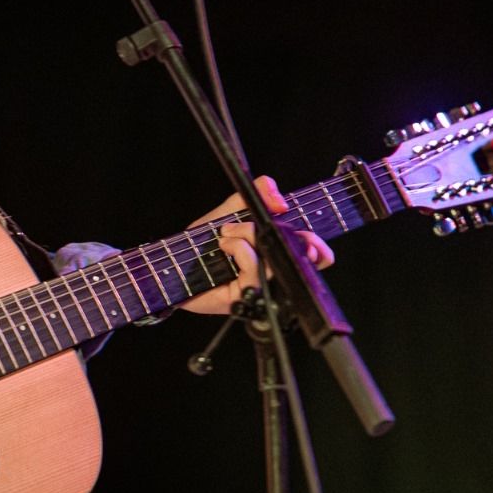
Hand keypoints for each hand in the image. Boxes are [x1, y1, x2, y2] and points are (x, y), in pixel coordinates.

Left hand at [180, 175, 334, 314]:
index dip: (319, 248)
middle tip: (277, 219)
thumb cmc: (204, 243)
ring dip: (251, 235)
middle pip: (304, 262)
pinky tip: (224, 244)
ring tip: (229, 231)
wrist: (173, 263)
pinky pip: (254, 269)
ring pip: (275, 259)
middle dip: (297, 239)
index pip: (314, 256)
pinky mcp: (243, 297)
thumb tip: (279, 197)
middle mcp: (272, 276)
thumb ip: (255, 195)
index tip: (309, 234)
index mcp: (275, 255)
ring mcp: (259, 289)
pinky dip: (240, 248)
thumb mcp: (231, 210)